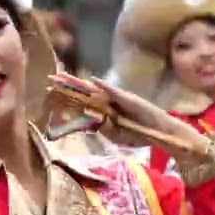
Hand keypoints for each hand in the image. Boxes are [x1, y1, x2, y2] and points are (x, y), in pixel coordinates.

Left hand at [49, 73, 209, 154]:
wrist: (163, 133)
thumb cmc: (143, 135)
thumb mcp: (118, 137)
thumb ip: (105, 131)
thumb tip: (90, 125)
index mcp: (106, 110)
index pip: (83, 101)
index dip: (68, 95)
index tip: (52, 91)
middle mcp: (110, 102)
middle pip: (85, 92)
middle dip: (68, 85)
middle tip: (51, 78)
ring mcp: (120, 99)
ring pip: (97, 89)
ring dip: (81, 83)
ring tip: (64, 76)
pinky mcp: (131, 99)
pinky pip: (115, 92)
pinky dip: (105, 87)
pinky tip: (93, 81)